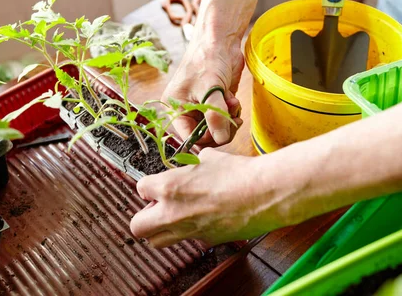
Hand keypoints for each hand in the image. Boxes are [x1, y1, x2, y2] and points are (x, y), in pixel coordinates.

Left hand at [130, 148, 286, 247]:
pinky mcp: (206, 241)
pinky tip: (206, 219)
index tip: (158, 186)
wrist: (264, 192)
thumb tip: (191, 166)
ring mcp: (189, 231)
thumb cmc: (239, 173)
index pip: (140, 189)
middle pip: (137, 226)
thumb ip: (191, 166)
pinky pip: (188, 241)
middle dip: (145, 216)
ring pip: (157, 242)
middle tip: (158, 208)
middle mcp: (173, 213)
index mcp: (169, 187)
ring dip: (161, 230)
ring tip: (177, 217)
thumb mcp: (208, 158)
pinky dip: (191, 233)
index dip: (150, 187)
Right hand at [162, 37, 243, 145]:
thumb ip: (216, 116)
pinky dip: (232, 111)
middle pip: (205, 135)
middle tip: (233, 119)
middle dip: (221, 128)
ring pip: (217, 127)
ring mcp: (202, 106)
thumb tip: (221, 139)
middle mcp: (187, 110)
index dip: (206, 139)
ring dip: (229, 118)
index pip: (189, 137)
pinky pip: (225, 118)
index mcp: (176, 108)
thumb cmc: (206, 60)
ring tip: (233, 103)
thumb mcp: (210, 90)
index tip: (221, 133)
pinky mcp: (216, 102)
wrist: (220, 41)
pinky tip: (233, 98)